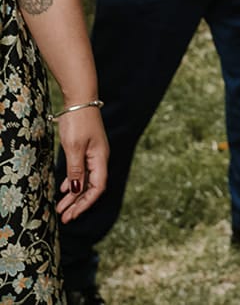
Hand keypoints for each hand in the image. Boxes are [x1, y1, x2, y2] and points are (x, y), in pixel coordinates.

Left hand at [55, 104, 107, 221]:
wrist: (80, 99)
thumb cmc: (78, 121)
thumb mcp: (73, 146)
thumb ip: (75, 169)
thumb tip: (76, 190)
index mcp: (100, 158)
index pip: (97, 187)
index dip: (85, 203)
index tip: (71, 214)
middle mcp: (99, 158)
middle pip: (92, 187)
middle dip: (78, 204)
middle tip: (64, 217)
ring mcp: (93, 153)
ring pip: (85, 180)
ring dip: (74, 195)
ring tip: (61, 207)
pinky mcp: (86, 149)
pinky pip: (82, 171)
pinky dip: (73, 182)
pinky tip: (65, 187)